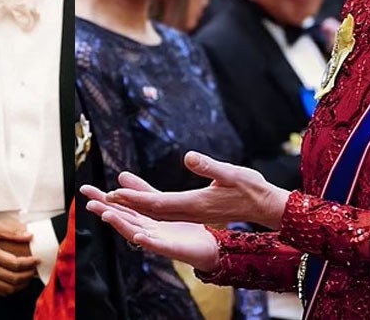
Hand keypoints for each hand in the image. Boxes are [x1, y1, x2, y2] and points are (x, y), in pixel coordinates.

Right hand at [0, 219, 40, 295]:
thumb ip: (11, 232)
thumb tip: (28, 236)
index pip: (14, 263)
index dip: (29, 262)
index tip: (36, 259)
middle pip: (13, 278)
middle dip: (28, 274)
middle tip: (35, 268)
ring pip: (8, 288)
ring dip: (22, 284)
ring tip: (29, 276)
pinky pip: (0, 291)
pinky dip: (12, 289)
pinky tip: (18, 282)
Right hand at [81, 184, 218, 271]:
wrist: (207, 246)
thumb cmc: (183, 229)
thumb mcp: (160, 204)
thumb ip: (142, 191)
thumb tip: (120, 175)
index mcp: (142, 220)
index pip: (118, 208)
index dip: (102, 199)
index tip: (85, 190)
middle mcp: (145, 232)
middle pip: (122, 220)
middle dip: (105, 212)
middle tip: (88, 203)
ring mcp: (158, 241)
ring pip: (135, 233)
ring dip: (120, 225)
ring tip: (106, 216)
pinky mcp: (173, 250)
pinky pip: (158, 246)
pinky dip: (146, 242)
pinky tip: (138, 237)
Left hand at [104, 151, 290, 228]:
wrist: (266, 206)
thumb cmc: (252, 187)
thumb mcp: (233, 173)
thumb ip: (210, 166)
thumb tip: (189, 157)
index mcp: (195, 204)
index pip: (158, 203)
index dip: (135, 199)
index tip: (115, 193)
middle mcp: (190, 212)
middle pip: (151, 211)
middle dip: (127, 205)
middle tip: (103, 198)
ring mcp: (193, 214)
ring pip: (156, 213)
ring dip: (135, 207)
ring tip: (115, 199)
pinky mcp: (196, 211)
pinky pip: (165, 211)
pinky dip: (149, 206)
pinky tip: (142, 199)